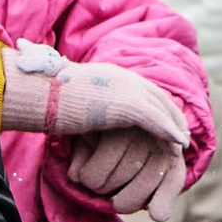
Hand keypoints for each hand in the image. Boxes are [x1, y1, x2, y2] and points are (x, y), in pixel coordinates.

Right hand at [4, 49, 193, 221]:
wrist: (39, 93)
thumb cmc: (46, 100)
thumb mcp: (75, 101)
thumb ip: (90, 107)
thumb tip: (89, 123)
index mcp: (112, 76)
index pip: (146, 90)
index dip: (160, 107)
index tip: (169, 123)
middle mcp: (124, 77)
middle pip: (159, 97)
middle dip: (173, 116)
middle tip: (183, 136)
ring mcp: (126, 88)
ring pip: (161, 108)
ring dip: (175, 127)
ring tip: (183, 144)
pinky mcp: (125, 104)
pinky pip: (155, 120)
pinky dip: (169, 131)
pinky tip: (178, 145)